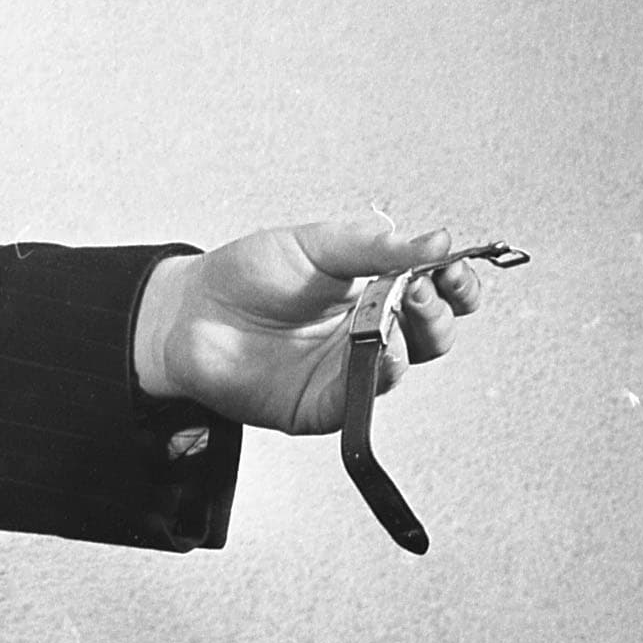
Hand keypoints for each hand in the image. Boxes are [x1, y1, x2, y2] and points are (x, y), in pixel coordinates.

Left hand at [129, 211, 496, 436]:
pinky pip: (362, 397)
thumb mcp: (312, 244)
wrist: (186, 314)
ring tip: (399, 312)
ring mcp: (347, 369)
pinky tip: (380, 352)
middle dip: (438, 310)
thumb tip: (431, 238)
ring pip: (404, 364)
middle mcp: (367, 330)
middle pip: (432, 331)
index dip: (455, 282)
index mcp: (373, 287)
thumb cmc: (243, 276)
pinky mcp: (322, 404)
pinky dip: (377, 375)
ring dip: (412, 340)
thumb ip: (369, 244)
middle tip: (423, 287)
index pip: (434, 289)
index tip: (456, 265)